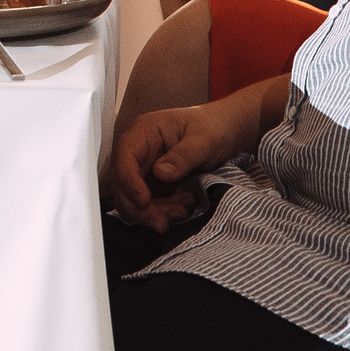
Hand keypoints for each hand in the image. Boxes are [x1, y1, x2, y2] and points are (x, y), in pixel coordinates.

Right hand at [103, 91, 265, 230]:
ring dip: (154, 212)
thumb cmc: (214, 128)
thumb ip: (183, 156)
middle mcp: (139, 151)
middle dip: (140, 207)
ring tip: (181, 211)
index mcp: (144, 131)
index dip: (128, 181)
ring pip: (134, 198)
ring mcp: (145, 169)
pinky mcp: (154, 185)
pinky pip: (150, 205)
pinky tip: (183, 208)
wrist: (226, 134)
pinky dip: (163, 212)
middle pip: (123, 183)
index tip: (143, 201)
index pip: (124, 157)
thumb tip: (160, 173)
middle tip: (161, 222)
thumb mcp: (204, 140)